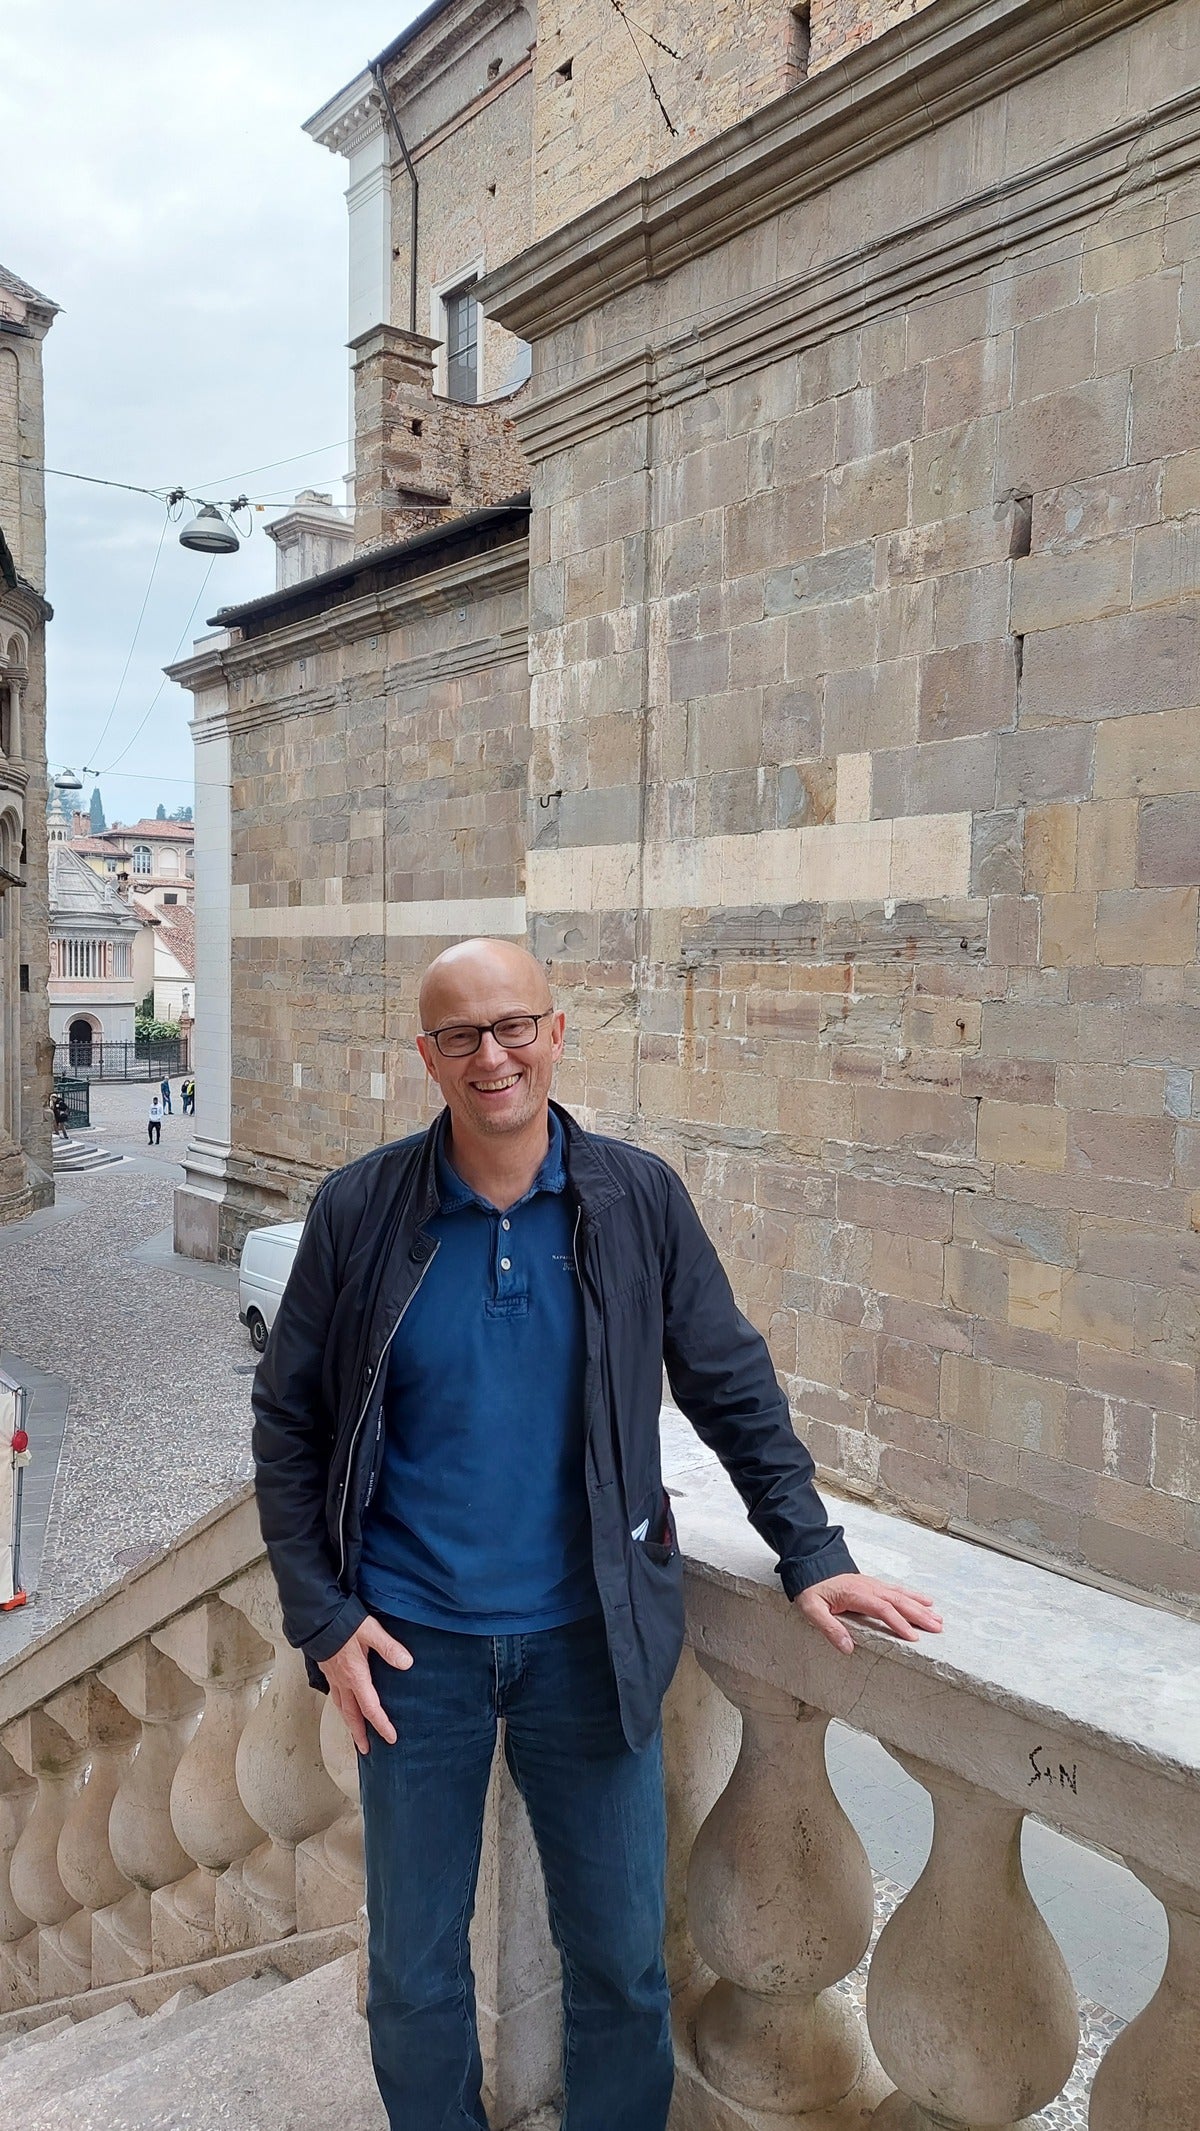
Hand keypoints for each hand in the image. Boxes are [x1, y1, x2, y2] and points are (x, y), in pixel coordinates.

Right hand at [318, 1616, 412, 1753]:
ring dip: (349, 1723)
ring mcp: (333, 1678)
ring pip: (341, 1708)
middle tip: (365, 1750)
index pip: (370, 1708)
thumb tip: (406, 1663)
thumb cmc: (343, 1623)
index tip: (390, 1737)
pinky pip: (335, 1697)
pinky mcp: (328, 1671)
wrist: (317, 1617)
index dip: (381, 1724)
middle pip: (352, 1715)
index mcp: (355, 1676)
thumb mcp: (371, 1631)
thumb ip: (389, 1648)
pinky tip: (343, 1706)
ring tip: (355, 1734)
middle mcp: (343, 1682)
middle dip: (359, 1734)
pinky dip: (341, 1708)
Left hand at [795, 1574, 942, 1655]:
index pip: (882, 1609)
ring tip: (938, 1618)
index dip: (898, 1622)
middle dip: (919, 1615)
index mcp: (855, 1594)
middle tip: (937, 1628)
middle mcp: (869, 1587)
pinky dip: (914, 1595)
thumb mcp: (812, 1610)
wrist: (810, 1566)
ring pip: (901, 1595)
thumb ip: (829, 1628)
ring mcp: (873, 1584)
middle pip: (898, 1601)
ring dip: (921, 1606)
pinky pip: (898, 1589)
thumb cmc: (812, 1589)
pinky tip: (926, 1601)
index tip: (913, 1637)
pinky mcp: (874, 1584)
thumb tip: (847, 1648)